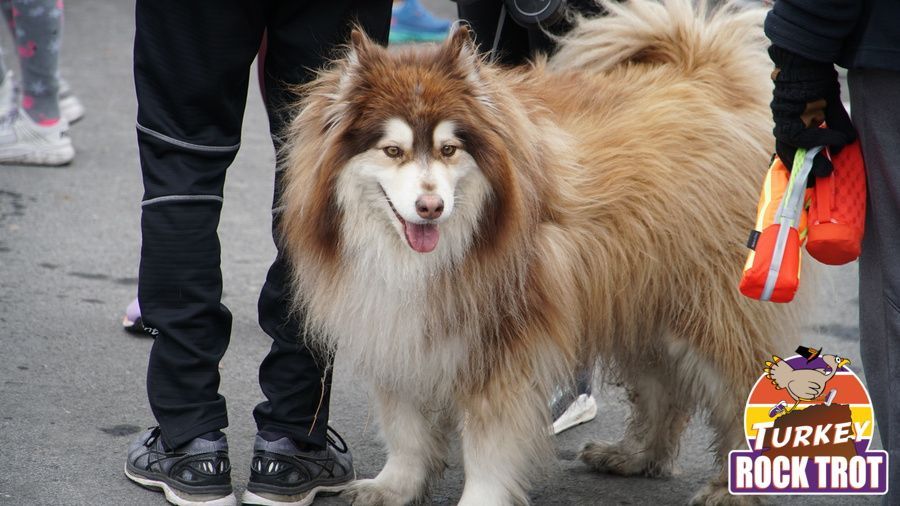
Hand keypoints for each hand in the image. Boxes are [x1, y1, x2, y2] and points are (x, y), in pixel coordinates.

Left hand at [769, 45, 854, 178]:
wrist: (804, 56)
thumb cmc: (815, 78)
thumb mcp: (828, 103)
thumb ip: (835, 123)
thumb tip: (845, 143)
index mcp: (789, 121)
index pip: (789, 148)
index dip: (798, 164)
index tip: (811, 179)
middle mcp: (783, 121)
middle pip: (787, 152)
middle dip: (803, 169)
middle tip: (819, 181)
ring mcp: (783, 117)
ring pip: (793, 146)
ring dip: (813, 159)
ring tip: (829, 169)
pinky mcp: (788, 111)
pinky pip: (802, 133)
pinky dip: (821, 139)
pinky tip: (837, 140)